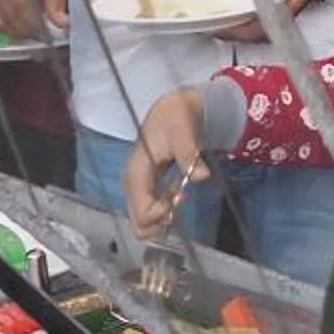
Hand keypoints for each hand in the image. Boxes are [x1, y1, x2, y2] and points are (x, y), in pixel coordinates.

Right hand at [124, 89, 209, 235]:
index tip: (182, 195)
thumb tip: (201, 175)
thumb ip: (189, 154)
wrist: (173, 109)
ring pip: (144, 221)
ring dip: (165, 217)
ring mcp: (138, 188)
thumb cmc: (175, 117)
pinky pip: (151, 211)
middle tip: (181, 200)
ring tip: (180, 194)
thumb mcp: (183, 130)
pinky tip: (178, 191)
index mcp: (136, 174)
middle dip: (162, 222)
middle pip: (139, 224)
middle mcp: (133, 185)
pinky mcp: (145, 188)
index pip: (141, 212)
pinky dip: (166, 210)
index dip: (162, 214)